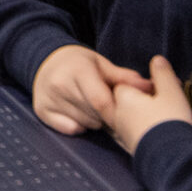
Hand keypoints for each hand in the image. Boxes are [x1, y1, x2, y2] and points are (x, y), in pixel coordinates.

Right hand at [30, 43, 153, 135]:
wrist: (46, 61)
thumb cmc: (78, 64)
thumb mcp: (101, 64)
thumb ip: (124, 77)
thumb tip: (149, 87)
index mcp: (77, 70)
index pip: (101, 101)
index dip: (117, 112)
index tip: (126, 116)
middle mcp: (60, 85)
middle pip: (94, 115)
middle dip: (107, 116)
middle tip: (109, 109)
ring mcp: (48, 99)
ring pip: (84, 123)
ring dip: (94, 121)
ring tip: (95, 110)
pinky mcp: (41, 111)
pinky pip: (69, 129)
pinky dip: (79, 126)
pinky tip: (81, 115)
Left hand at [108, 54, 191, 153]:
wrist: (170, 158)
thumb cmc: (169, 120)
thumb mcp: (171, 92)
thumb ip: (162, 74)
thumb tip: (157, 60)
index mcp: (123, 98)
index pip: (124, 84)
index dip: (142, 84)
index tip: (159, 88)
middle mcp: (117, 116)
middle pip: (126, 102)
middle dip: (141, 100)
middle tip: (164, 102)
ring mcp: (122, 134)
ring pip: (129, 118)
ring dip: (143, 115)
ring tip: (164, 116)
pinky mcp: (131, 149)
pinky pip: (134, 133)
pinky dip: (144, 129)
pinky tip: (158, 132)